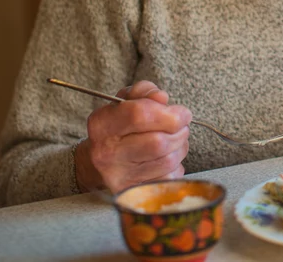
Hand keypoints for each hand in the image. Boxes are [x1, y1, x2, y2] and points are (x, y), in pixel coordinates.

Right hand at [75, 81, 191, 193]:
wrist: (100, 161)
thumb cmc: (119, 125)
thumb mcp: (125, 100)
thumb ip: (144, 91)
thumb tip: (162, 98)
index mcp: (102, 124)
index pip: (140, 115)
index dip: (169, 113)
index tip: (182, 112)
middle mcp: (107, 153)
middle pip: (158, 142)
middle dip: (180, 131)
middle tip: (181, 125)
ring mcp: (119, 176)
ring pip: (167, 161)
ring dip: (180, 147)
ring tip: (175, 139)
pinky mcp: (133, 191)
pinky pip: (169, 178)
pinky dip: (176, 165)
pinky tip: (168, 157)